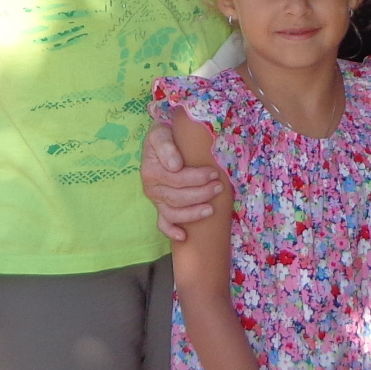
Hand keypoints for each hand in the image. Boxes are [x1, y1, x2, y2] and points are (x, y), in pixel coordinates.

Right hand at [141, 116, 223, 241]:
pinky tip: (184, 237)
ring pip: (173, 213)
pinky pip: (163, 224)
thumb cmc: (165, 136)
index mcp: (151, 170)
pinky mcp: (160, 207)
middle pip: (178, 198)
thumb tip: (175, 166)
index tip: (214, 172)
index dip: (196, 178)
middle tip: (219, 187)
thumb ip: (166, 146)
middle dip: (201, 194)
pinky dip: (171, 231)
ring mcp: (156, 200)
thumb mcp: (160, 133)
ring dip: (193, 213)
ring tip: (211, 209)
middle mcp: (151, 188)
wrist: (161, 140)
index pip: (176, 179)